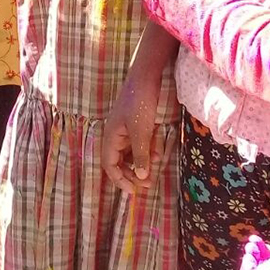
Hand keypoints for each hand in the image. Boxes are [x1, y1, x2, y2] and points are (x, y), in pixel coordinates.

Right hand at [101, 73, 164, 193]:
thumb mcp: (141, 132)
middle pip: (121, 162)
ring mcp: (128, 130)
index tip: (133, 191)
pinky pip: (142, 144)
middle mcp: (117, 136)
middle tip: (149, 183)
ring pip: (133, 154)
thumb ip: (140, 155)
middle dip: (134, 174)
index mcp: (111, 137)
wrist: (147, 78)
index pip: (110, 165)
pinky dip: (149, 150)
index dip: (119, 180)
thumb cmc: (139, 103)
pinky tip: (159, 152)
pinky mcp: (138, 126)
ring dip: (144, 162)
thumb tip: (141, 177)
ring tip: (156, 167)